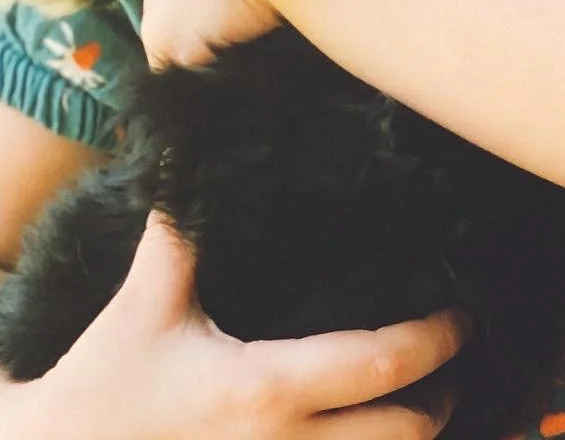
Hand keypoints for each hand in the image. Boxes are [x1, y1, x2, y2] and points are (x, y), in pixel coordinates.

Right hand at [23, 212, 467, 439]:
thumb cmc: (100, 382)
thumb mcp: (146, 300)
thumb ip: (183, 229)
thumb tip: (193, 152)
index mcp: (262, 388)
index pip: (381, 363)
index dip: (435, 339)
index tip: (463, 316)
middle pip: (401, 434)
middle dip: (441, 399)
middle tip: (456, 363)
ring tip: (427, 402)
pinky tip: (370, 432)